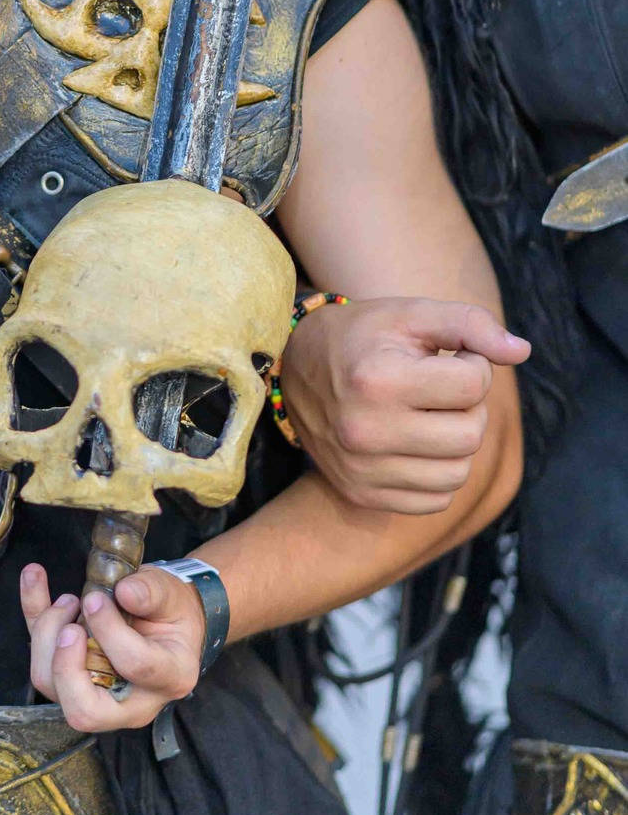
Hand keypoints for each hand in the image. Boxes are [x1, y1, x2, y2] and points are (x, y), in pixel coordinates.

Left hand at [20, 561, 204, 729]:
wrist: (167, 620)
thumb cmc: (171, 611)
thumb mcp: (172, 594)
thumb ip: (153, 592)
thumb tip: (126, 592)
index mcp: (168, 677)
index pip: (135, 667)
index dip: (109, 632)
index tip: (97, 600)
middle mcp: (132, 701)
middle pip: (84, 709)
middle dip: (65, 665)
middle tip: (70, 628)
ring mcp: (98, 697)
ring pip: (53, 686)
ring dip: (47, 638)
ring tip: (68, 601)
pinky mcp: (72, 681)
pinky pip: (41, 658)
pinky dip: (33, 615)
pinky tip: (34, 577)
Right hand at [281, 297, 528, 513]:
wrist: (294, 368)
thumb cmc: (363, 336)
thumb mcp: (411, 314)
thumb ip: (470, 324)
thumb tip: (522, 352)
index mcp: (378, 381)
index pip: (473, 384)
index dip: (472, 365)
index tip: (449, 357)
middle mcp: (366, 432)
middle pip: (471, 434)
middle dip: (468, 406)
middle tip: (440, 388)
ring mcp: (361, 469)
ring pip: (458, 472)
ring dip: (456, 443)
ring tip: (429, 416)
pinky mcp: (361, 494)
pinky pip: (434, 500)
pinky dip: (437, 473)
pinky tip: (416, 444)